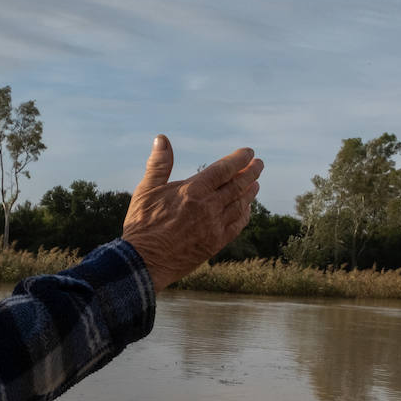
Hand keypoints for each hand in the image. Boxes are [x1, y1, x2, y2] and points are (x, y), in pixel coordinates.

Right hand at [122, 135, 262, 288]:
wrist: (144, 262)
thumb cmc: (142, 225)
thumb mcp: (146, 190)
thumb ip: (158, 164)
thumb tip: (162, 138)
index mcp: (193, 191)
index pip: (224, 169)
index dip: (239, 159)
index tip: (249, 153)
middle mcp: (209, 207)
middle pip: (238, 185)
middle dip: (251, 172)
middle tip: (259, 164)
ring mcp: (214, 227)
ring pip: (240, 205)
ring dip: (250, 193)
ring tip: (255, 184)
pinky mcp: (215, 244)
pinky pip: (237, 226)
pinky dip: (244, 215)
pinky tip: (246, 210)